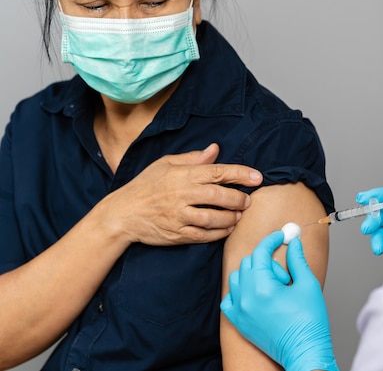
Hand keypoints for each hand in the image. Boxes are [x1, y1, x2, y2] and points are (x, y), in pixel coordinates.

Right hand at [95, 144, 262, 245]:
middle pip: (219, 196)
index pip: (217, 172)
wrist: (121, 214)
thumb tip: (215, 149)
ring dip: (231, 217)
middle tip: (247, 200)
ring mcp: (179, 216)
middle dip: (239, 198)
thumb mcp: (165, 164)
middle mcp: (181, 195)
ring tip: (239, 215)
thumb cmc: (145, 186)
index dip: (240, 174)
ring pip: (214, 218)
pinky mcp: (177, 234)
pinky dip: (220, 233)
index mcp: (181, 175)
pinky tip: (227, 228)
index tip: (257, 177)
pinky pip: (204, 235)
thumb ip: (193, 158)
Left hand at [221, 232, 338, 370]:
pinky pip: (230, 298)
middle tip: (285, 272)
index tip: (280, 236)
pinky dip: (240, 291)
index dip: (271, 240)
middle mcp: (246, 299)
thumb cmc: (309, 323)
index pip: (261, 253)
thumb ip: (297, 260)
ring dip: (252, 273)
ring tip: (273, 285)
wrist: (304, 352)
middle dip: (266, 259)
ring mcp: (240, 311)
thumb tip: (293, 242)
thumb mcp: (307, 285)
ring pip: (237, 278)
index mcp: (263, 289)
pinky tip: (257, 294)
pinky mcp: (239, 322)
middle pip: (248, 263)